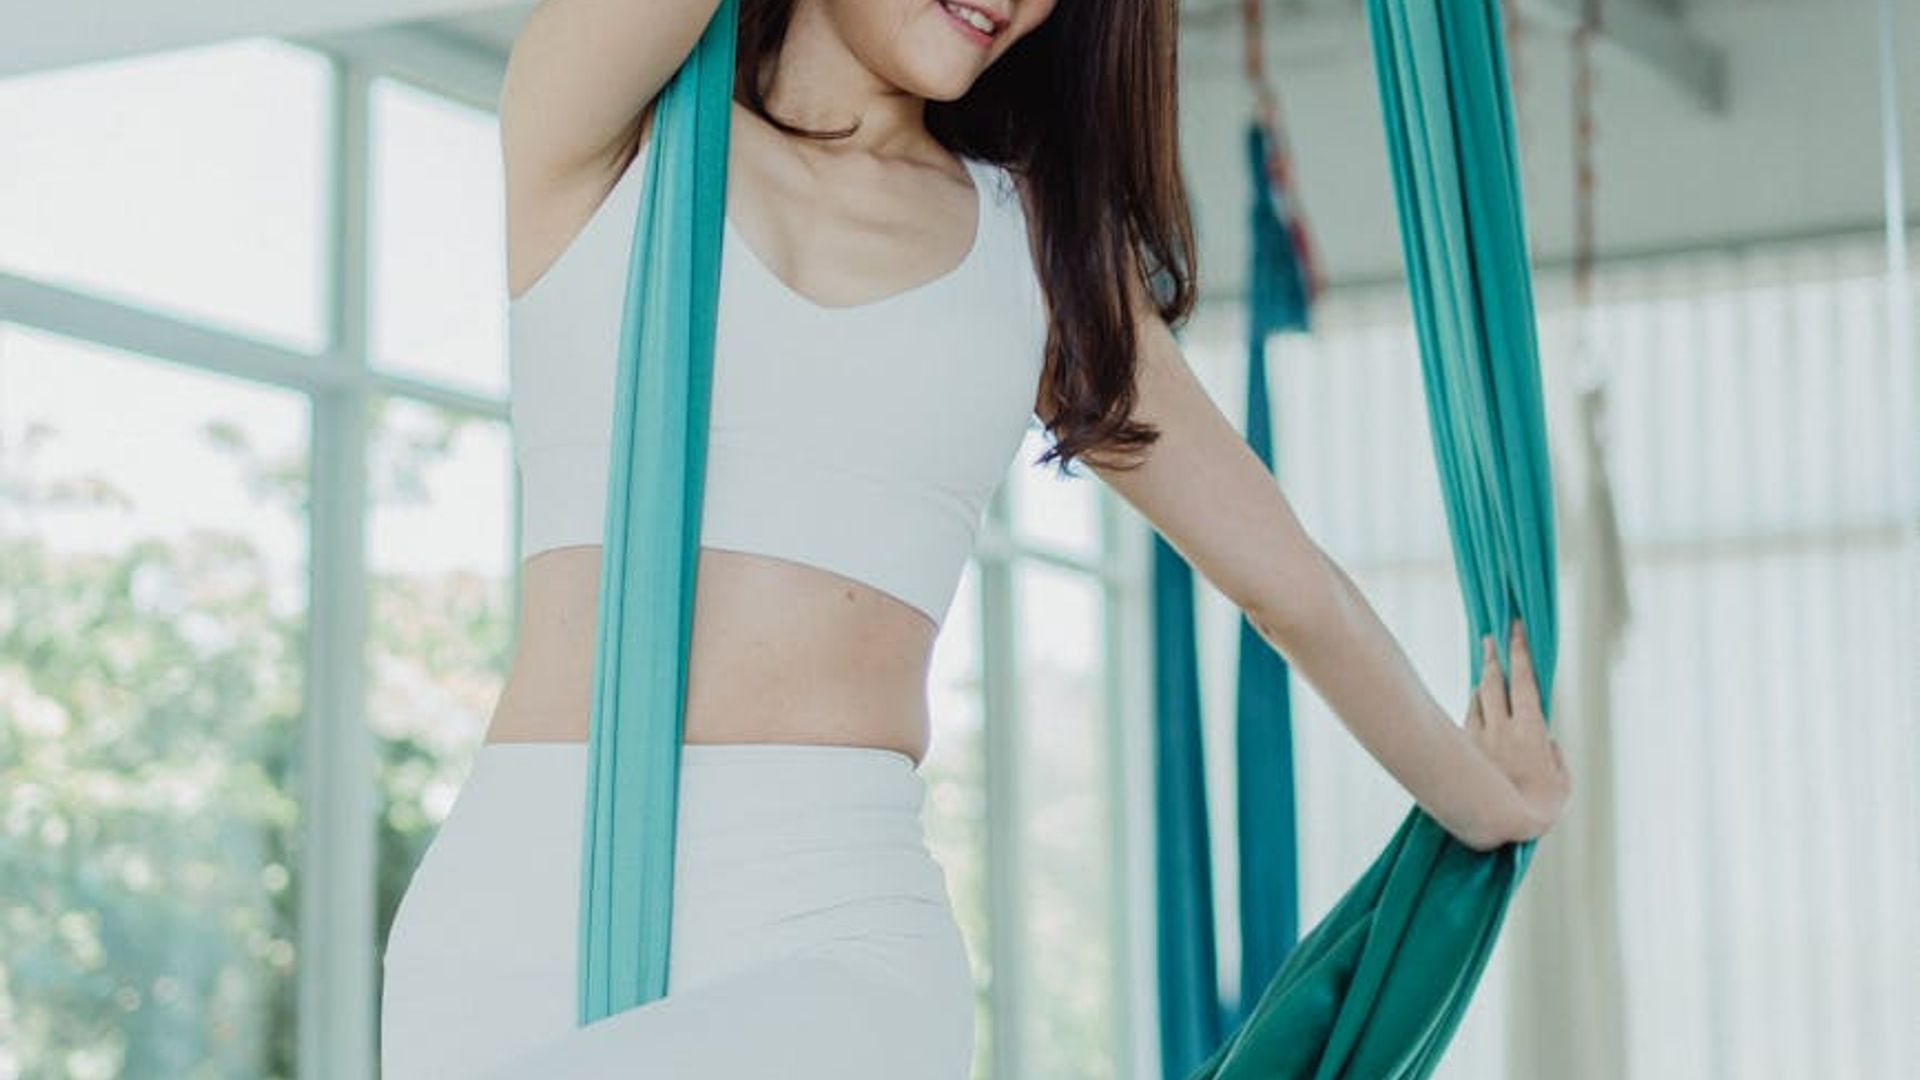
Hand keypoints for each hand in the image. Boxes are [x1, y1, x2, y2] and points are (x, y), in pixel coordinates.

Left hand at [1460, 619, 1569, 848]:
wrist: (1495, 822)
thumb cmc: (1536, 808)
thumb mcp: (1562, 783)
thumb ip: (1555, 758)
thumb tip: (1547, 743)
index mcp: (1530, 730)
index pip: (1524, 681)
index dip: (1519, 652)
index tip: (1515, 628)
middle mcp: (1501, 727)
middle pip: (1493, 682)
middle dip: (1492, 657)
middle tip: (1490, 637)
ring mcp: (1479, 737)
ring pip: (1478, 698)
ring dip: (1482, 681)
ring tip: (1485, 667)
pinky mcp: (1465, 750)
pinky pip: (1468, 718)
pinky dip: (1473, 705)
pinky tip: (1474, 701)